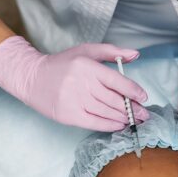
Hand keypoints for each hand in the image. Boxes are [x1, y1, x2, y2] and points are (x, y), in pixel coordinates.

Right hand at [0, 36, 148, 130]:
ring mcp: (75, 101)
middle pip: (114, 100)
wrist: (32, 78)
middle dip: (133, 109)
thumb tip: (136, 55)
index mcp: (88, 66)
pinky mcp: (69, 115)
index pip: (118, 81)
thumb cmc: (64, 64)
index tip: (144, 97)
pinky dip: (110, 125)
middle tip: (145, 114)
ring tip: (135, 120)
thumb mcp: (86, 51)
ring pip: (107, 112)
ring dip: (124, 118)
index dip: (134, 91)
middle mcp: (82, 83)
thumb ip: (112, 52)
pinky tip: (120, 125)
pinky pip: (95, 123)